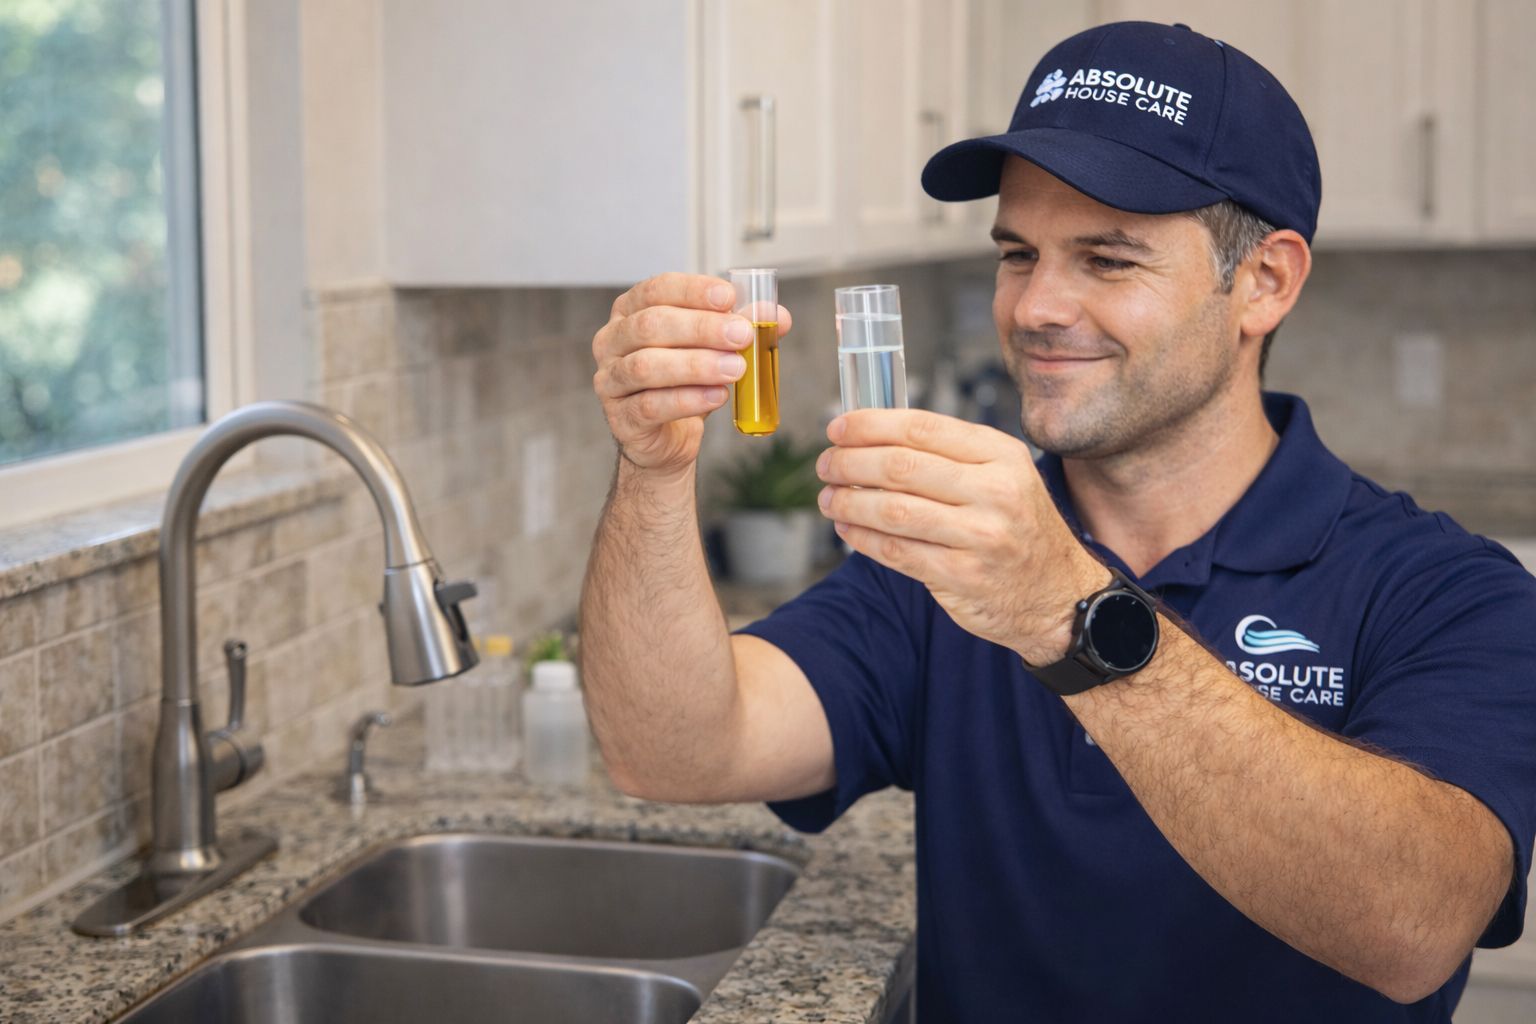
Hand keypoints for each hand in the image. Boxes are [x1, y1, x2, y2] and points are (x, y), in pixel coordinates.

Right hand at [593, 273, 793, 475]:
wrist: (666, 438)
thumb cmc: (684, 382)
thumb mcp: (713, 349)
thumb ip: (741, 328)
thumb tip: (778, 316)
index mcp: (631, 310)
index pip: (657, 289)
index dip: (693, 291)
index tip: (729, 297)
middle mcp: (612, 340)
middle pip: (651, 325)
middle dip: (701, 328)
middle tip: (741, 336)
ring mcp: (610, 380)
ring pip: (647, 366)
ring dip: (696, 365)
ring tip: (735, 369)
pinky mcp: (620, 418)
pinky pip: (650, 405)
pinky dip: (687, 399)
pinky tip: (717, 396)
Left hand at [815, 409, 1108, 665]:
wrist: (1060, 595)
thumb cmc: (1019, 527)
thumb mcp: (1003, 476)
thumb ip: (948, 455)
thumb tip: (871, 437)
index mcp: (1001, 455)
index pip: (922, 428)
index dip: (870, 426)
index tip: (837, 429)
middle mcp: (995, 491)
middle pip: (901, 467)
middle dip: (850, 463)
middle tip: (826, 465)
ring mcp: (981, 536)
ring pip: (893, 510)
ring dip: (848, 503)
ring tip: (828, 498)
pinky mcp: (963, 576)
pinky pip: (896, 551)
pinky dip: (862, 538)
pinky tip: (847, 529)